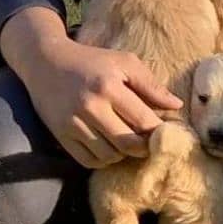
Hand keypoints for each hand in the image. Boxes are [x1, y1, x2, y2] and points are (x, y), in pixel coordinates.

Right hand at [0, 8, 182, 168]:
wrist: (45, 62)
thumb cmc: (93, 62)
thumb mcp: (124, 63)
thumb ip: (151, 85)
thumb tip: (177, 106)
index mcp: (109, 87)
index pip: (144, 122)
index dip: (159, 132)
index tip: (165, 133)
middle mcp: (90, 107)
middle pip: (128, 144)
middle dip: (144, 147)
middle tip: (149, 142)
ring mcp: (72, 123)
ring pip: (110, 156)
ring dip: (124, 154)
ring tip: (128, 141)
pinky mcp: (60, 135)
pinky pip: (89, 161)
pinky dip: (104, 159)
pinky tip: (109, 146)